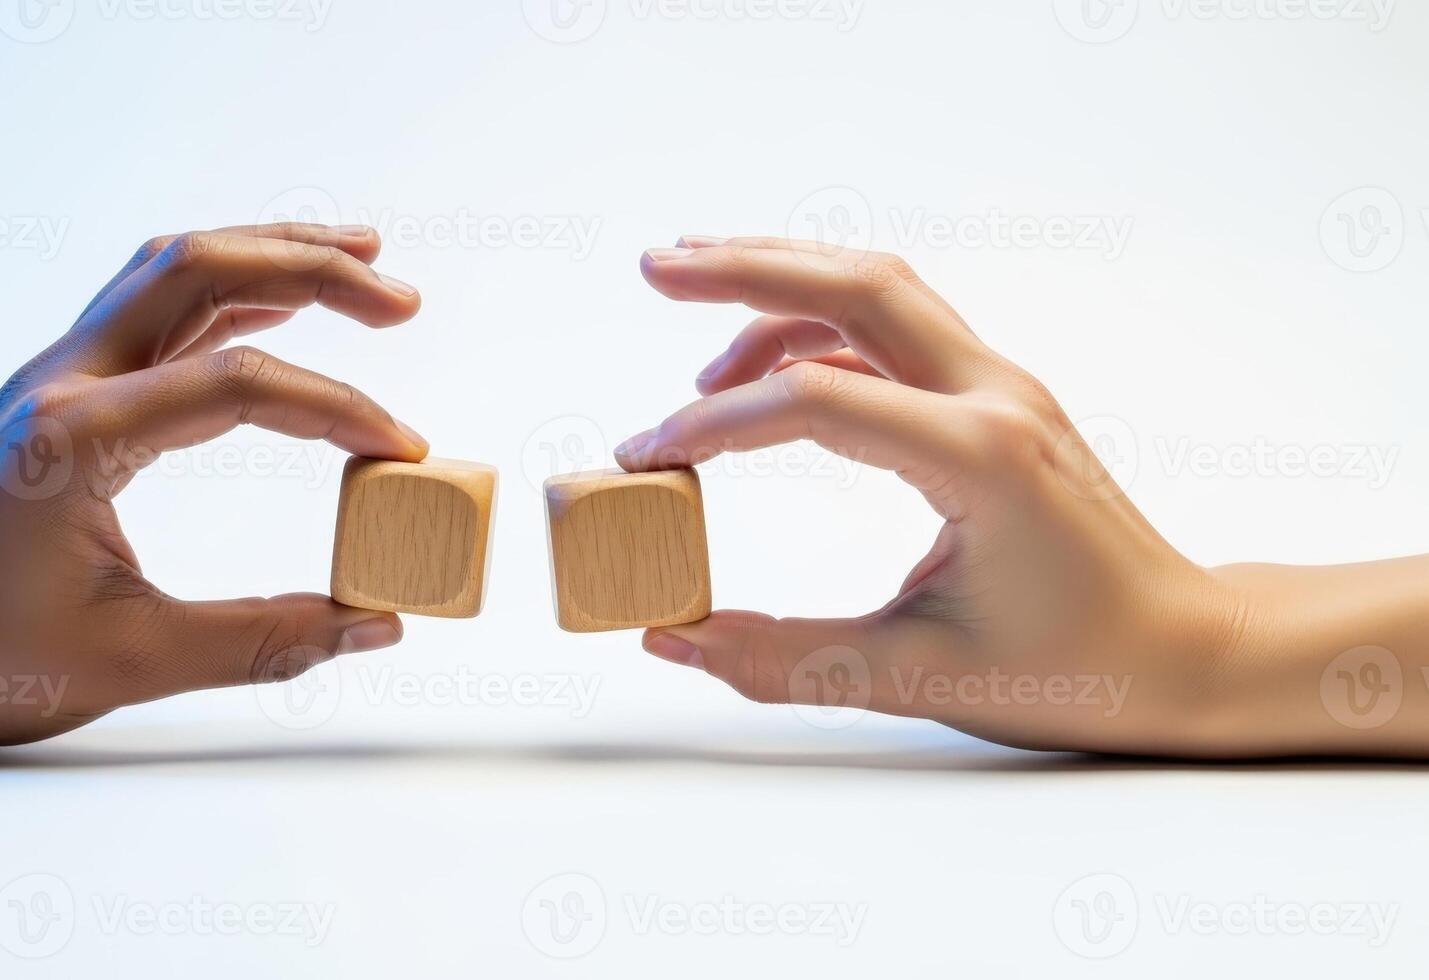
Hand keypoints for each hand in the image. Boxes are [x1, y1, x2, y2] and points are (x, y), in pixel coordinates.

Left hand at [0, 224, 428, 748]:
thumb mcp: (131, 661)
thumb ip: (265, 639)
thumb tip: (376, 624)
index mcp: (75, 440)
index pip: (235, 383)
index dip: (335, 406)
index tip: (402, 450)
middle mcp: (62, 380)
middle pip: (201, 270)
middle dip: (314, 268)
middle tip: (403, 299)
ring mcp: (55, 373)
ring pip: (173, 266)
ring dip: (271, 252)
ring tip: (362, 256)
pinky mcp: (59, 387)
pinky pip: (152, 304)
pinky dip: (228, 287)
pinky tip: (279, 303)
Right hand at [617, 236, 1253, 755]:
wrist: (1186, 650)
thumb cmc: (1077, 669)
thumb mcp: (920, 678)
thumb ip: (785, 659)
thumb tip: (674, 638)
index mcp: (978, 459)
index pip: (817, 401)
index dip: (717, 426)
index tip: (649, 460)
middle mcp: (993, 397)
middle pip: (856, 284)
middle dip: (745, 266)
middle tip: (654, 266)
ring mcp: (1001, 386)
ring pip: (879, 289)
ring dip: (782, 278)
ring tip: (688, 291)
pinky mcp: (995, 398)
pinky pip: (896, 330)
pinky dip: (821, 326)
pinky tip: (764, 369)